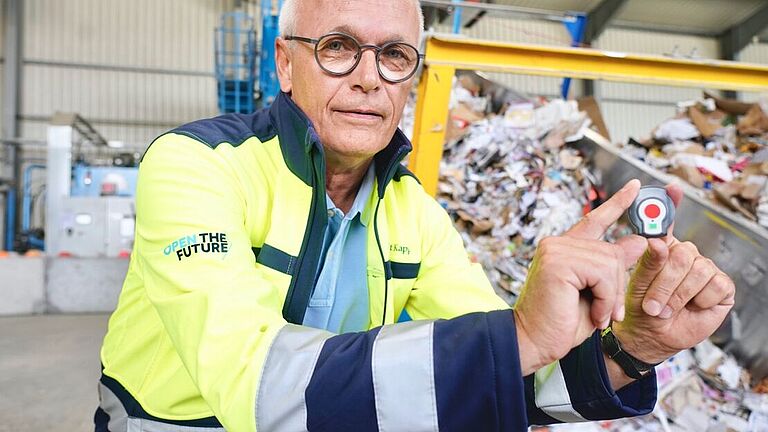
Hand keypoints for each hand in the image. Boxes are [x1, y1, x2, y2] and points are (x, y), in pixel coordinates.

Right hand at [514, 179, 647, 374]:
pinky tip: (595, 313)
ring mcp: (555, 250)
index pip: (595, 220)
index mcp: (564, 249)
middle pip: (611, 252)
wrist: (535, 343)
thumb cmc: (562, 322)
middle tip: (611, 312)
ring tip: (600, 315)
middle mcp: (557, 244)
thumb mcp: (597, 292)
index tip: (636, 187)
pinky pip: (602, 274)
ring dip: (612, 295)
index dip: (618, 203)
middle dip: (618, 285)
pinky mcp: (557, 262)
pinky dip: (606, 298)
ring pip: (610, 263)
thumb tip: (639, 241)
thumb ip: (613, 266)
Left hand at [613, 183, 735, 364]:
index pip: (668, 220)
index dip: (671, 203)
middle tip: (651, 304)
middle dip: (664, 282)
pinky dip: (698, 301)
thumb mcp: (636, 284)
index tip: (671, 188)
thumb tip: (657, 241)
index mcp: (663, 248)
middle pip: (682, 253)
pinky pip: (714, 285)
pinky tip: (690, 308)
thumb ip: (647, 261)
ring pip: (697, 270)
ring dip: (677, 295)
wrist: (649, 337)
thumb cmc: (639, 309)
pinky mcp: (721, 288)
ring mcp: (705, 269)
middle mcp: (685, 255)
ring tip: (664, 310)